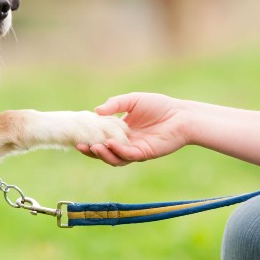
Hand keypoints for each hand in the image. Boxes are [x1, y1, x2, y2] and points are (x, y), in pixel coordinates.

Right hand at [76, 92, 190, 165]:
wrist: (182, 115)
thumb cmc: (159, 106)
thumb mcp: (132, 100)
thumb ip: (115, 105)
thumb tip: (96, 111)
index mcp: (120, 131)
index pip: (101, 138)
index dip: (89, 138)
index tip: (78, 135)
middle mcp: (126, 143)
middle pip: (104, 152)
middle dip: (91, 151)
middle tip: (80, 145)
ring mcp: (134, 150)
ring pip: (114, 158)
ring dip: (102, 154)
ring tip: (93, 147)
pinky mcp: (144, 154)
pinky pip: (128, 156)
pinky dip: (118, 151)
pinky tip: (110, 144)